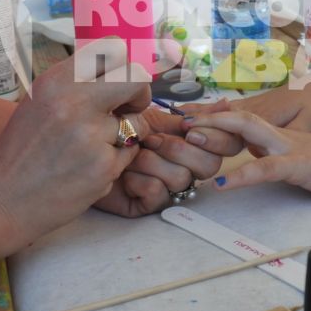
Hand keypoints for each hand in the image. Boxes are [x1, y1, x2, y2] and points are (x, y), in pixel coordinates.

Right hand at [0, 39, 152, 245]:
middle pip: (136, 78)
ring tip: (98, 145)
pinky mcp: (103, 167)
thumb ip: (76, 82)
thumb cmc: (23, 148)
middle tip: (129, 108)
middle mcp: (73, 102)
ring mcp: (90, 136)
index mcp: (56, 81)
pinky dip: (116, 161)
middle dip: (140, 93)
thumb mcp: (40, 100)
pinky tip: (89, 167)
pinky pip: (130, 154)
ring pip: (138, 123)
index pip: (113, 48)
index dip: (123, 65)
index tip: (119, 82)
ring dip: (127, 133)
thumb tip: (118, 66)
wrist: (2, 197)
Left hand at [93, 107, 241, 216]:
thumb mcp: (153, 117)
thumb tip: (226, 104)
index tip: (187, 127)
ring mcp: (170, 189)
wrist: (83, 153)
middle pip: (210, 165)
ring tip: (131, 155)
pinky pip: (158, 192)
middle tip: (150, 140)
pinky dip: (138, 179)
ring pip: (182, 178)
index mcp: (193, 145)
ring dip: (151, 161)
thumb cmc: (118, 132)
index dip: (215, 136)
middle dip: (177, 148)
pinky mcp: (151, 206)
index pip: (227, 145)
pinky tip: (124, 175)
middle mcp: (187, 169)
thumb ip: (189, 114)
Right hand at [184, 83, 310, 133]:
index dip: (213, 131)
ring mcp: (250, 105)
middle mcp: (253, 109)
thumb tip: (271, 144)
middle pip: (221, 117)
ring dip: (197, 113)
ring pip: (219, 110)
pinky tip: (189, 112)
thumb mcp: (310, 122)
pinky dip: (204, 110)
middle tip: (174, 128)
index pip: (234, 126)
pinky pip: (223, 108)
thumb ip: (291, 133)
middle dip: (198, 122)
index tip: (193, 134)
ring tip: (171, 117)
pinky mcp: (251, 105)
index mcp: (266, 116)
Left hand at [190, 111, 310, 201]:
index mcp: (278, 136)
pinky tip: (224, 183)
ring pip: (250, 134)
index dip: (213, 117)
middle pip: (238, 118)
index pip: (240, 120)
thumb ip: (273, 154)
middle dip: (206, 117)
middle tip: (176, 120)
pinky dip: (244, 175)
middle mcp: (280, 137)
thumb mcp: (297, 158)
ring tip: (189, 138)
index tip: (184, 118)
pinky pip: (268, 169)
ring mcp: (291, 149)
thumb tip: (251, 155)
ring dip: (218, 133)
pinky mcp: (302, 166)